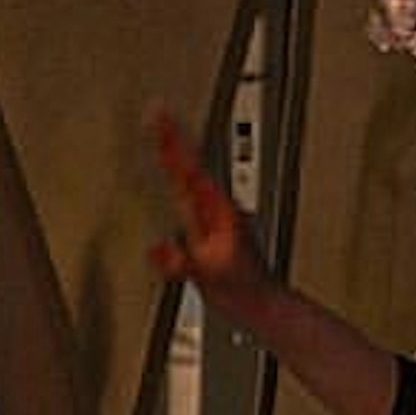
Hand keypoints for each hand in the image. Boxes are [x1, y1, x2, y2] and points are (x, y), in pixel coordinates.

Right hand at [144, 102, 273, 321]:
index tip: (160, 116)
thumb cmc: (243, 287)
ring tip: (161, 131)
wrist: (259, 302)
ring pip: (188, 177)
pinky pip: (186, 197)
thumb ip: (184, 262)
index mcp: (216, 210)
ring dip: (175, 154)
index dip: (174, 141)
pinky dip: (177, 179)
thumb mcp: (210, 274)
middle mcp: (215, 208)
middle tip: (156, 112)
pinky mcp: (206, 230)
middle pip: (188, 165)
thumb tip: (160, 250)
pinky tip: (170, 169)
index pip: (189, 168)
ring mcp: (211, 217)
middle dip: (172, 137)